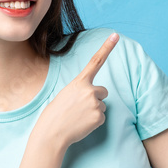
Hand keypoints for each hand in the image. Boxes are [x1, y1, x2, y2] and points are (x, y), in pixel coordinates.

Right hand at [36, 33, 118, 148]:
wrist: (52, 132)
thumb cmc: (57, 113)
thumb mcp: (66, 94)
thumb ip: (81, 90)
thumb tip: (94, 97)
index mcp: (79, 82)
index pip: (96, 61)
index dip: (107, 47)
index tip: (116, 35)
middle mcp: (89, 90)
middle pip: (103, 91)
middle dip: (96, 98)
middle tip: (80, 107)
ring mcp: (95, 104)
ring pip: (102, 105)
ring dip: (93, 111)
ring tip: (78, 117)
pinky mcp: (99, 117)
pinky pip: (101, 117)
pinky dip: (94, 121)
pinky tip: (82, 124)